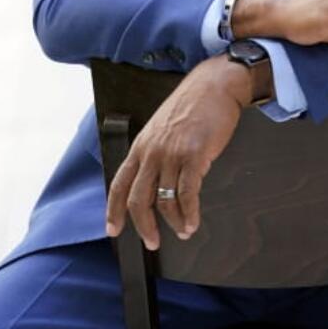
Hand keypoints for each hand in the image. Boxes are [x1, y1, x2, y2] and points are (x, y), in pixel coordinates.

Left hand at [105, 54, 252, 249]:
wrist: (214, 86)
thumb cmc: (192, 105)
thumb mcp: (162, 128)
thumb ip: (155, 153)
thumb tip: (156, 182)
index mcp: (141, 146)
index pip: (119, 183)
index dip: (114, 210)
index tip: (113, 229)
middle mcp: (152, 152)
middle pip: (138, 199)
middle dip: (144, 227)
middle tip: (152, 242)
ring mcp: (172, 154)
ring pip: (165, 200)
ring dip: (174, 222)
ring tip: (183, 231)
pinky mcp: (194, 156)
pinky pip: (187, 194)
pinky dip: (190, 213)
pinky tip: (193, 222)